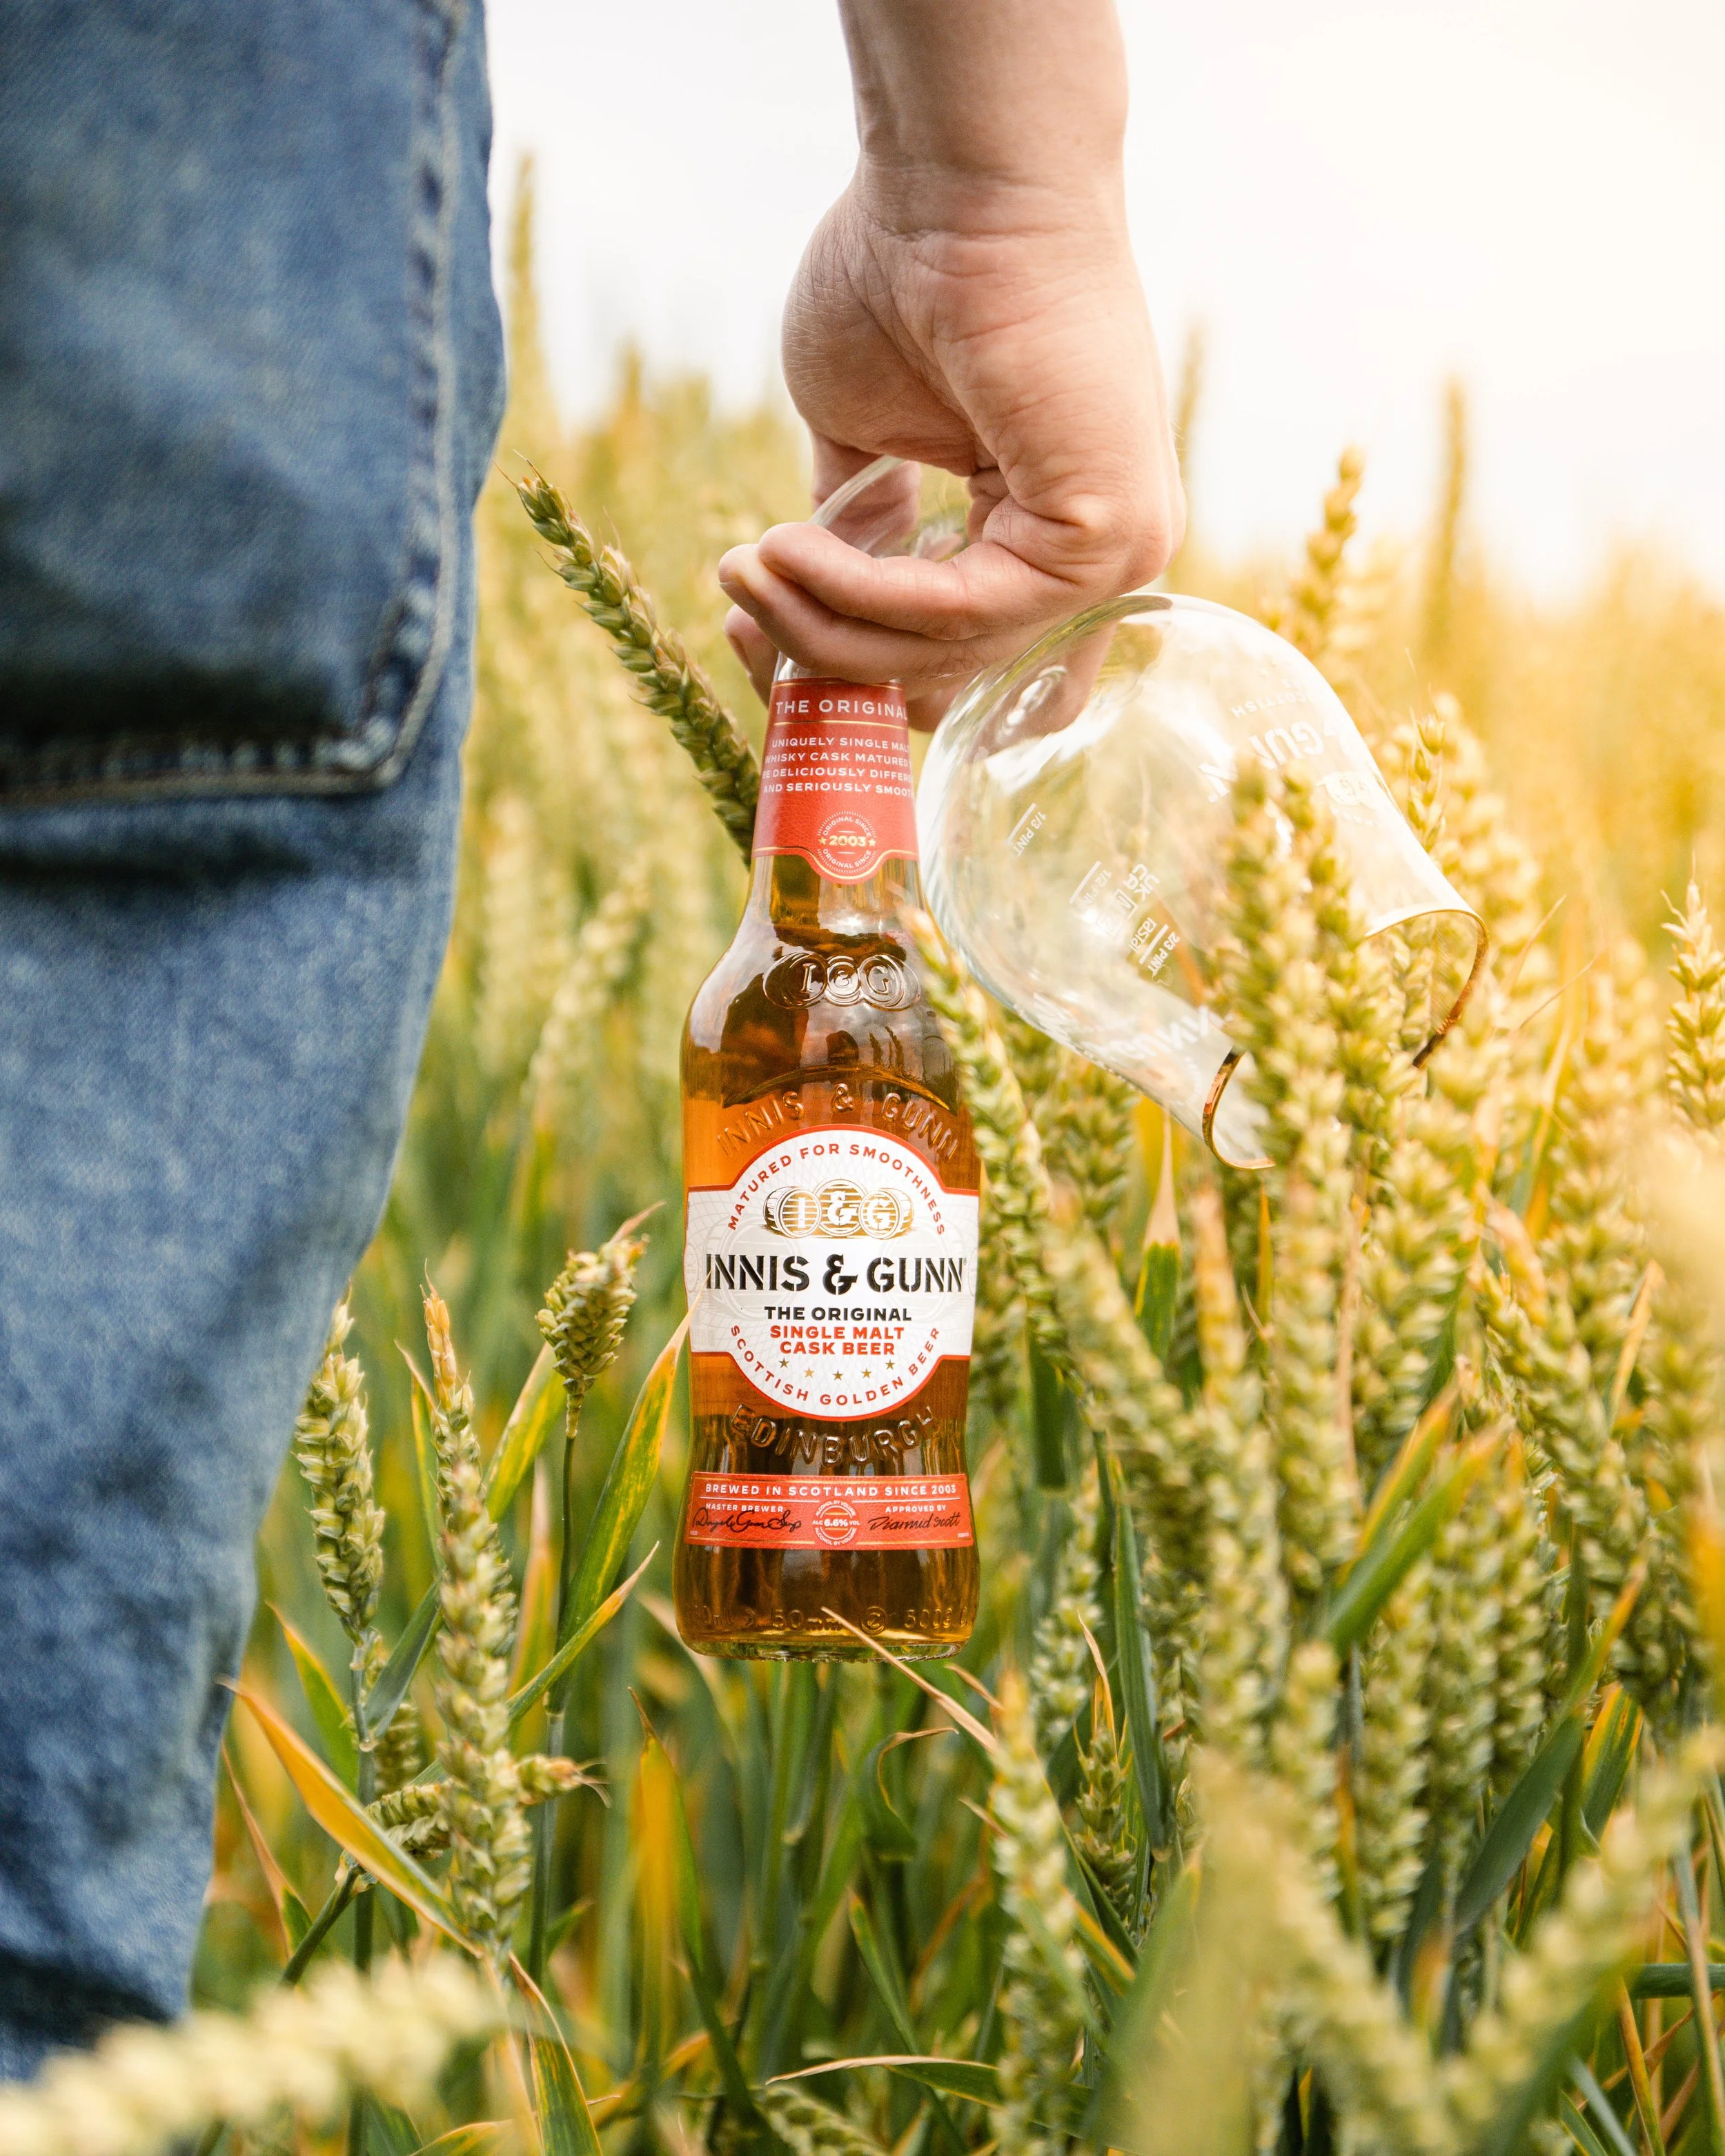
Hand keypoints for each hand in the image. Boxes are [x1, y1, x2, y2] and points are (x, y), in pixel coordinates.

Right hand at [719, 1, 1183, 713]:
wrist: (956, 176)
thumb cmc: (908, 274)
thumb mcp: (866, 437)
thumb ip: (860, 534)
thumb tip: (809, 602)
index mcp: (1051, 542)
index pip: (965, 671)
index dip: (854, 674)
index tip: (760, 632)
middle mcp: (1095, 564)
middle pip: (952, 691)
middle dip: (825, 666)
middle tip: (741, 610)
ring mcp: (1108, 558)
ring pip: (946, 661)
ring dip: (822, 624)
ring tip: (751, 565)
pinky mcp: (1099, 539)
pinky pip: (958, 613)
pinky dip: (859, 591)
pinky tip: (789, 551)